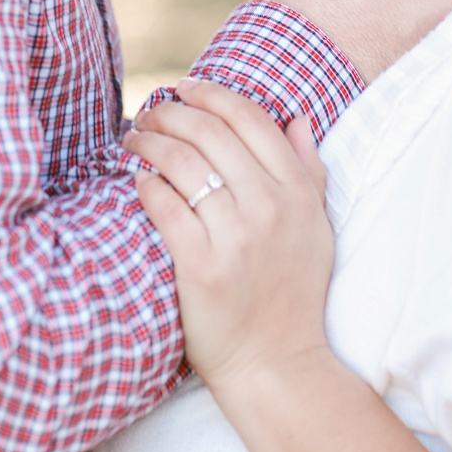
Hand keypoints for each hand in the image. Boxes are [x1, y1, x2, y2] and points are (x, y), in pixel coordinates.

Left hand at [128, 78, 333, 394]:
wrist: (276, 364)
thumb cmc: (293, 292)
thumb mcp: (317, 228)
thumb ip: (309, 169)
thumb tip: (298, 117)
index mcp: (297, 192)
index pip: (250, 119)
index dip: (213, 94)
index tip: (186, 87)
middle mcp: (269, 208)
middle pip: (210, 132)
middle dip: (172, 112)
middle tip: (151, 112)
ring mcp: (235, 238)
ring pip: (182, 163)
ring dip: (150, 141)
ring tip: (134, 139)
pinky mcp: (201, 268)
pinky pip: (164, 206)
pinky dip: (146, 184)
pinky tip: (135, 178)